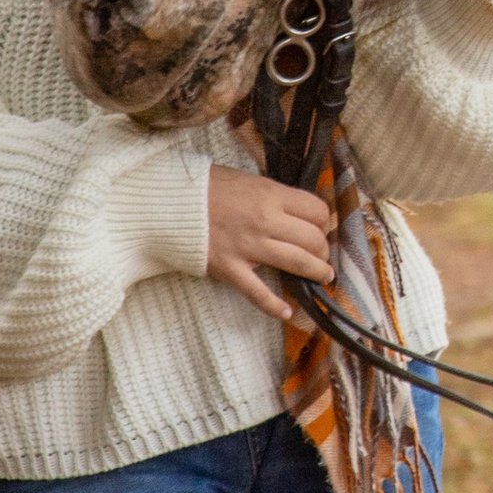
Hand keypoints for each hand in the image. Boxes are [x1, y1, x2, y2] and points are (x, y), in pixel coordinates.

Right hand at [206, 166, 334, 313]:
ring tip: (323, 277)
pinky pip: (259, 293)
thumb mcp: (246, 179)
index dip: (324, 221)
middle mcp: (266, 221)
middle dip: (322, 249)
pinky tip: (287, 312)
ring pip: (297, 263)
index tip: (322, 227)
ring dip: (316, 272)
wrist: (167, 203)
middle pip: (312, 239)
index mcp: (270, 195)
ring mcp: (248, 247)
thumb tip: (296, 209)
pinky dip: (275, 306)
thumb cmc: (206, 187)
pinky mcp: (230, 269)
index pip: (316, 210)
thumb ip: (272, 195)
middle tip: (321, 254)